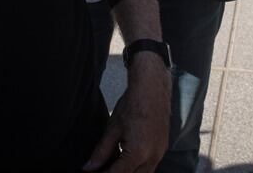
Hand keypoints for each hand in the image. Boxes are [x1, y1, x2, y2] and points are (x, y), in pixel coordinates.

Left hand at [83, 54, 170, 171]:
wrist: (152, 88)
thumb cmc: (132, 105)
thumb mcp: (112, 129)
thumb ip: (101, 152)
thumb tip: (89, 168)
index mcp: (138, 153)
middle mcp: (152, 157)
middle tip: (103, 170)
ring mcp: (160, 154)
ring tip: (113, 166)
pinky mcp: (163, 148)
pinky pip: (150, 166)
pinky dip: (138, 168)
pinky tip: (126, 162)